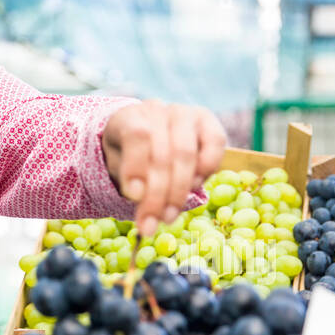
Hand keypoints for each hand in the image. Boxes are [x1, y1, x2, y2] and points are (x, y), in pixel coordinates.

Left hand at [101, 101, 225, 236]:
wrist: (148, 134)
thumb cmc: (130, 154)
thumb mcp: (118, 165)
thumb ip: (127, 178)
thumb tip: (139, 197)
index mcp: (130, 116)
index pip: (136, 135)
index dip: (136, 167)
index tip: (133, 196)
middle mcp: (158, 110)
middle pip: (162, 154)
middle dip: (157, 195)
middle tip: (151, 224)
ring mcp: (185, 113)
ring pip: (186, 153)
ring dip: (179, 191)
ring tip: (168, 216)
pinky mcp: (208, 122)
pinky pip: (215, 143)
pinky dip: (206, 168)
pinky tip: (193, 187)